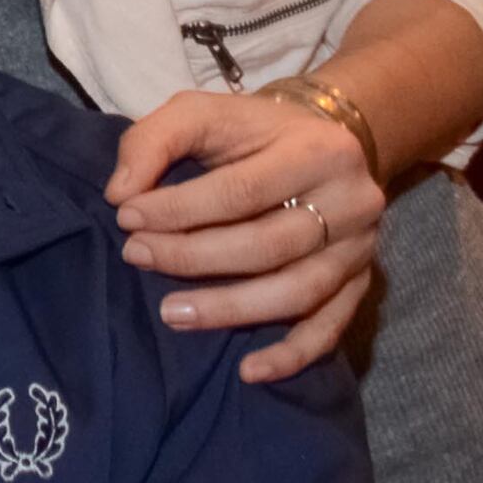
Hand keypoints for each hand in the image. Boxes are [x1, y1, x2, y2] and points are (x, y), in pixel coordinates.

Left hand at [106, 89, 384, 382]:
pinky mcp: (361, 284)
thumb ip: (154, 141)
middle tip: (138, 258)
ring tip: (173, 314)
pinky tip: (249, 370)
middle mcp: (351, 201)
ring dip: (230, 310)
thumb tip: (121, 194)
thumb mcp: (201, 112)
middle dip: (194, 258)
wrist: (329, 141)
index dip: (178, 210)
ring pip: (297, 292)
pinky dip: (290, 355)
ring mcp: (360, 248)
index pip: (240, 191)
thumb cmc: (253, 131)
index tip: (127, 218)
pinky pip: (329, 329)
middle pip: (267, 244)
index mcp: (315, 150)